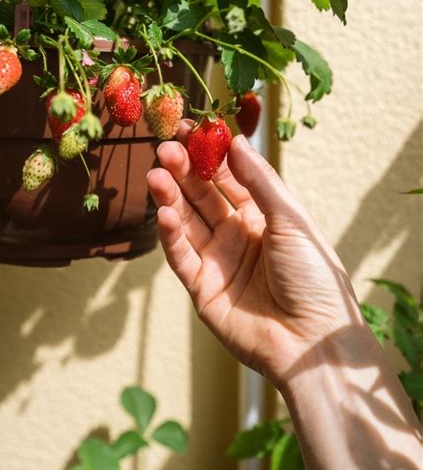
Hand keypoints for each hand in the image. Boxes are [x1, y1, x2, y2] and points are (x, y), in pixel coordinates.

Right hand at [147, 122, 363, 389]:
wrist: (313, 341)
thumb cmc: (314, 276)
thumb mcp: (291, 219)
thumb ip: (260, 181)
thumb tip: (235, 141)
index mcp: (262, 215)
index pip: (228, 177)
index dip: (210, 154)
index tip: (190, 129)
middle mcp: (236, 234)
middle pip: (202, 195)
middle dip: (184, 170)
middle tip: (165, 148)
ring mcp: (217, 260)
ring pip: (186, 221)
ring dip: (171, 197)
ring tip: (156, 173)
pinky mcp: (201, 288)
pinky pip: (181, 255)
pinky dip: (171, 234)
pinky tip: (164, 212)